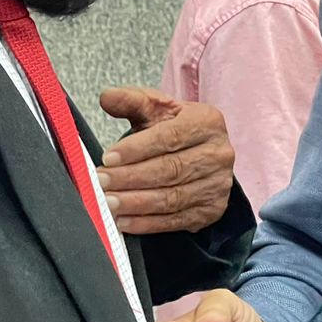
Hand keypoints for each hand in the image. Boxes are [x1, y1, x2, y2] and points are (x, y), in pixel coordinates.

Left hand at [96, 87, 235, 234]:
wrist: (199, 154)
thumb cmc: (175, 129)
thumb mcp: (156, 109)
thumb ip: (131, 101)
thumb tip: (107, 97)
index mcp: (208, 122)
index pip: (170, 137)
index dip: (137, 149)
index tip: (108, 157)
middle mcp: (219, 153)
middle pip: (171, 169)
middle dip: (131, 177)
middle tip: (101, 181)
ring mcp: (218, 184)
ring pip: (172, 197)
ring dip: (136, 203)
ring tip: (109, 202)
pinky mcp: (212, 210)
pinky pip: (176, 220)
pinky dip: (147, 224)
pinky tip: (124, 221)